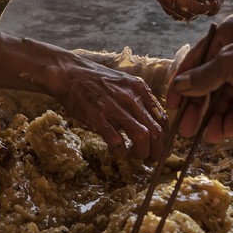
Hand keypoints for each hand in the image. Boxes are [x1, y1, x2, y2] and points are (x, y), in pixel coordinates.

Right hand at [45, 57, 166, 162]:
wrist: (68, 72)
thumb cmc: (94, 79)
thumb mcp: (122, 82)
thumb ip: (137, 98)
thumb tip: (149, 120)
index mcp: (140, 88)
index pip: (163, 118)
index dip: (165, 138)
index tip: (159, 147)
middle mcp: (132, 98)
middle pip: (156, 132)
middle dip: (157, 151)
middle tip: (150, 159)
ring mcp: (115, 108)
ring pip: (142, 138)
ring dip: (141, 153)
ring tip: (135, 157)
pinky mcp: (99, 118)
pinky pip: (117, 142)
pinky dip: (121, 153)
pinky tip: (117, 152)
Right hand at [166, 13, 232, 140]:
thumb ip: (205, 77)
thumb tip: (179, 87)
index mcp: (226, 34)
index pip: (195, 61)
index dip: (181, 84)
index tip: (171, 106)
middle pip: (208, 82)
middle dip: (198, 107)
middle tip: (187, 131)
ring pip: (224, 97)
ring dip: (215, 117)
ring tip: (209, 137)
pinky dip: (232, 118)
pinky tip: (226, 132)